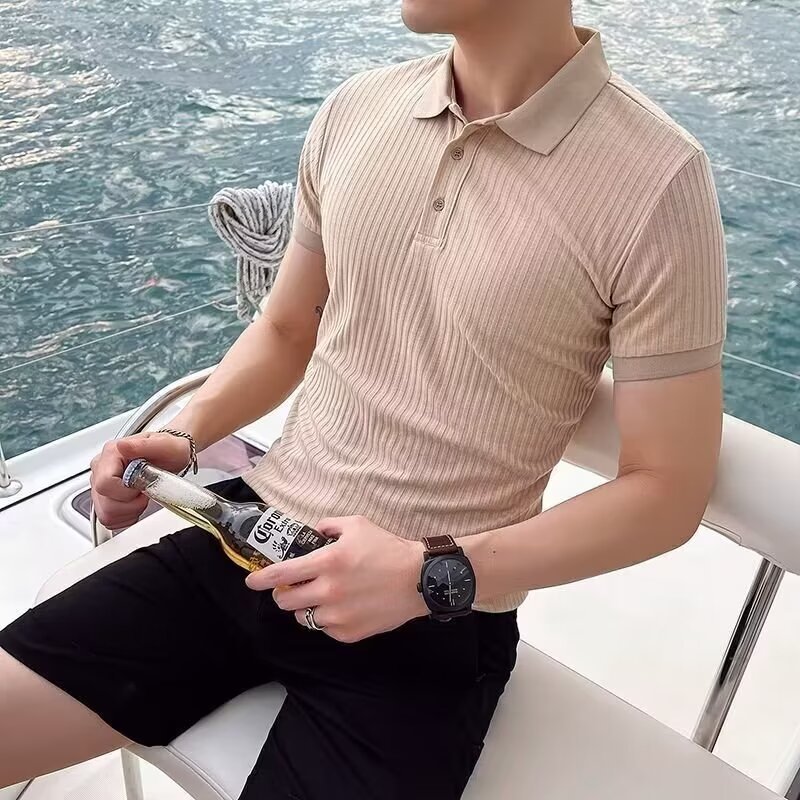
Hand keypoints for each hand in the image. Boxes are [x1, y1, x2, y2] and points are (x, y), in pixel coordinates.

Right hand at [90, 432, 191, 529]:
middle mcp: (100, 469)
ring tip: (142, 497)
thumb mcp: (166, 445)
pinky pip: (109, 520)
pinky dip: (126, 517)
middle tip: (146, 492)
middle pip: (105, 504)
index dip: (127, 492)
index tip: (143, 487)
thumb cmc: (169, 451)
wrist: (172, 457)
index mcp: (111, 454)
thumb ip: (145, 445)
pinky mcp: (102, 499)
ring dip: (129, 512)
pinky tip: (136, 504)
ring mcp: (99, 485)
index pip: (105, 484)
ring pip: (106, 515)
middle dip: (131, 504)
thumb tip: (123, 446)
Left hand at [246, 515, 427, 642]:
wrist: (418, 579)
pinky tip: (344, 607)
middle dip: (284, 594)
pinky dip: (328, 619)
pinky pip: (325, 628)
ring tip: (324, 596)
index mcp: (327, 562)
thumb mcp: (357, 525)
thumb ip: (328, 526)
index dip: (262, 579)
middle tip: (295, 587)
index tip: (252, 580)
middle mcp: (329, 591)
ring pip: (304, 617)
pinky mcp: (349, 633)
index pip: (283, 574)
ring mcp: (338, 616)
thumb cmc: (388, 549)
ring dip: (307, 607)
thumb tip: (314, 532)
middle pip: (286, 601)